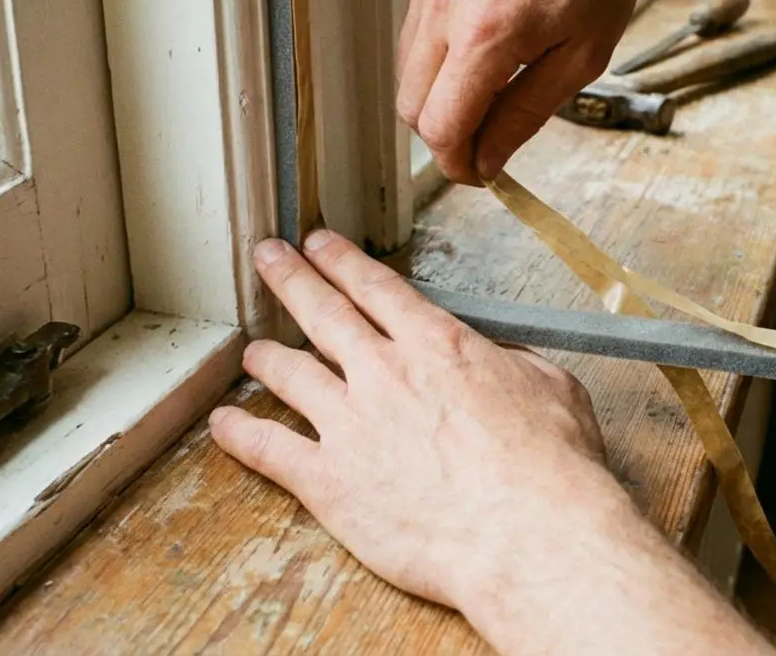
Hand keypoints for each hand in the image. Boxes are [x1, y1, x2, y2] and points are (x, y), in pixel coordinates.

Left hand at [209, 231, 612, 608]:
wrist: (527, 533)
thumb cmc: (551, 469)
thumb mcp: (552, 388)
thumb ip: (514, 361)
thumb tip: (500, 358)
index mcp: (437, 345)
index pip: (376, 288)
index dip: (341, 261)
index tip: (319, 243)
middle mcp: (384, 373)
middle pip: (323, 313)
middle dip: (291, 279)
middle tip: (268, 258)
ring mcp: (350, 425)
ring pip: (289, 374)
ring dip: (265, 357)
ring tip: (251, 350)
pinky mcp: (328, 481)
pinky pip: (268, 448)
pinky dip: (239, 434)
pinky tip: (224, 425)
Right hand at [397, 0, 661, 183]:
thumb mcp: (581, 57)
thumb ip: (524, 115)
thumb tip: (487, 162)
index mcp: (486, 34)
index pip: (440, 127)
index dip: (458, 163)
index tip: (480, 173)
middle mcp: (443, 2)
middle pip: (410, 105)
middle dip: (444, 133)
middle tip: (486, 137)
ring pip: (406, 67)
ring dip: (440, 90)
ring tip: (494, 80)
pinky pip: (415, 24)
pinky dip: (440, 47)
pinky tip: (486, 33)